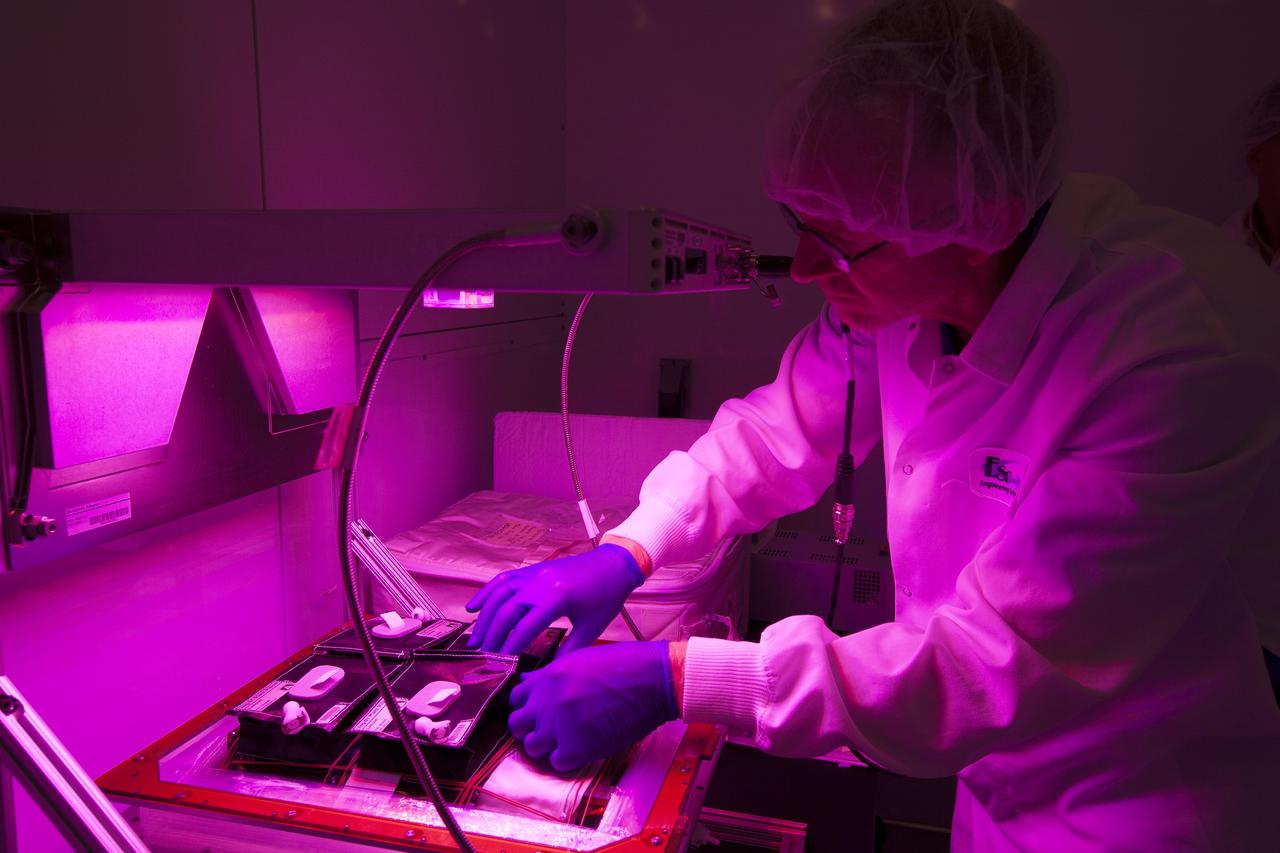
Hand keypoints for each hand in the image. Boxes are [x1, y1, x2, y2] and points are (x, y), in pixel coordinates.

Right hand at [465, 544, 643, 654]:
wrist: (613, 564)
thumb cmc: (606, 597)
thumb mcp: (592, 628)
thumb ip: (569, 651)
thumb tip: (549, 673)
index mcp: (557, 598)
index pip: (525, 627)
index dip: (510, 647)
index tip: (499, 664)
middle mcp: (540, 583)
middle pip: (506, 610)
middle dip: (492, 635)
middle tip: (481, 656)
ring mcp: (534, 573)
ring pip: (499, 594)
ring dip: (484, 617)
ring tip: (475, 639)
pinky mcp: (532, 569)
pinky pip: (503, 579)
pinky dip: (486, 592)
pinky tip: (473, 607)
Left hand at [508, 641, 677, 770]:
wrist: (653, 680)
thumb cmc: (624, 664)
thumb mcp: (580, 658)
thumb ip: (551, 674)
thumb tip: (530, 683)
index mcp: (547, 679)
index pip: (515, 698)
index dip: (525, 705)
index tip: (536, 710)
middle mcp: (546, 703)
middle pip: (517, 724)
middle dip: (529, 727)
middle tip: (547, 728)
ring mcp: (559, 727)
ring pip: (533, 747)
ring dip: (546, 745)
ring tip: (565, 740)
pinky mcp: (577, 749)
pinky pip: (557, 763)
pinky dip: (566, 759)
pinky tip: (581, 748)